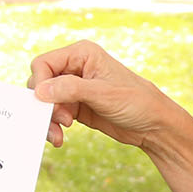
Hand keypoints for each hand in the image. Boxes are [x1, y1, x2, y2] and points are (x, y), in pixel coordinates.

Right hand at [27, 40, 178, 148]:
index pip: (44, 63)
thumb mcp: (104, 94)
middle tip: (58, 121)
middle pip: (41, 83)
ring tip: (58, 135)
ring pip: (45, 101)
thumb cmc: (137, 101)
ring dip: (48, 119)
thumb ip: (71, 89)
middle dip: (44, 104)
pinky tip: (60, 137)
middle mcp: (74, 68)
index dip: (39, 83)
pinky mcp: (75, 107)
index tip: (44, 103)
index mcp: (82, 54)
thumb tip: (40, 90)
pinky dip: (53, 126)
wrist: (153, 125)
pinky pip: (53, 114)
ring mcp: (74, 88)